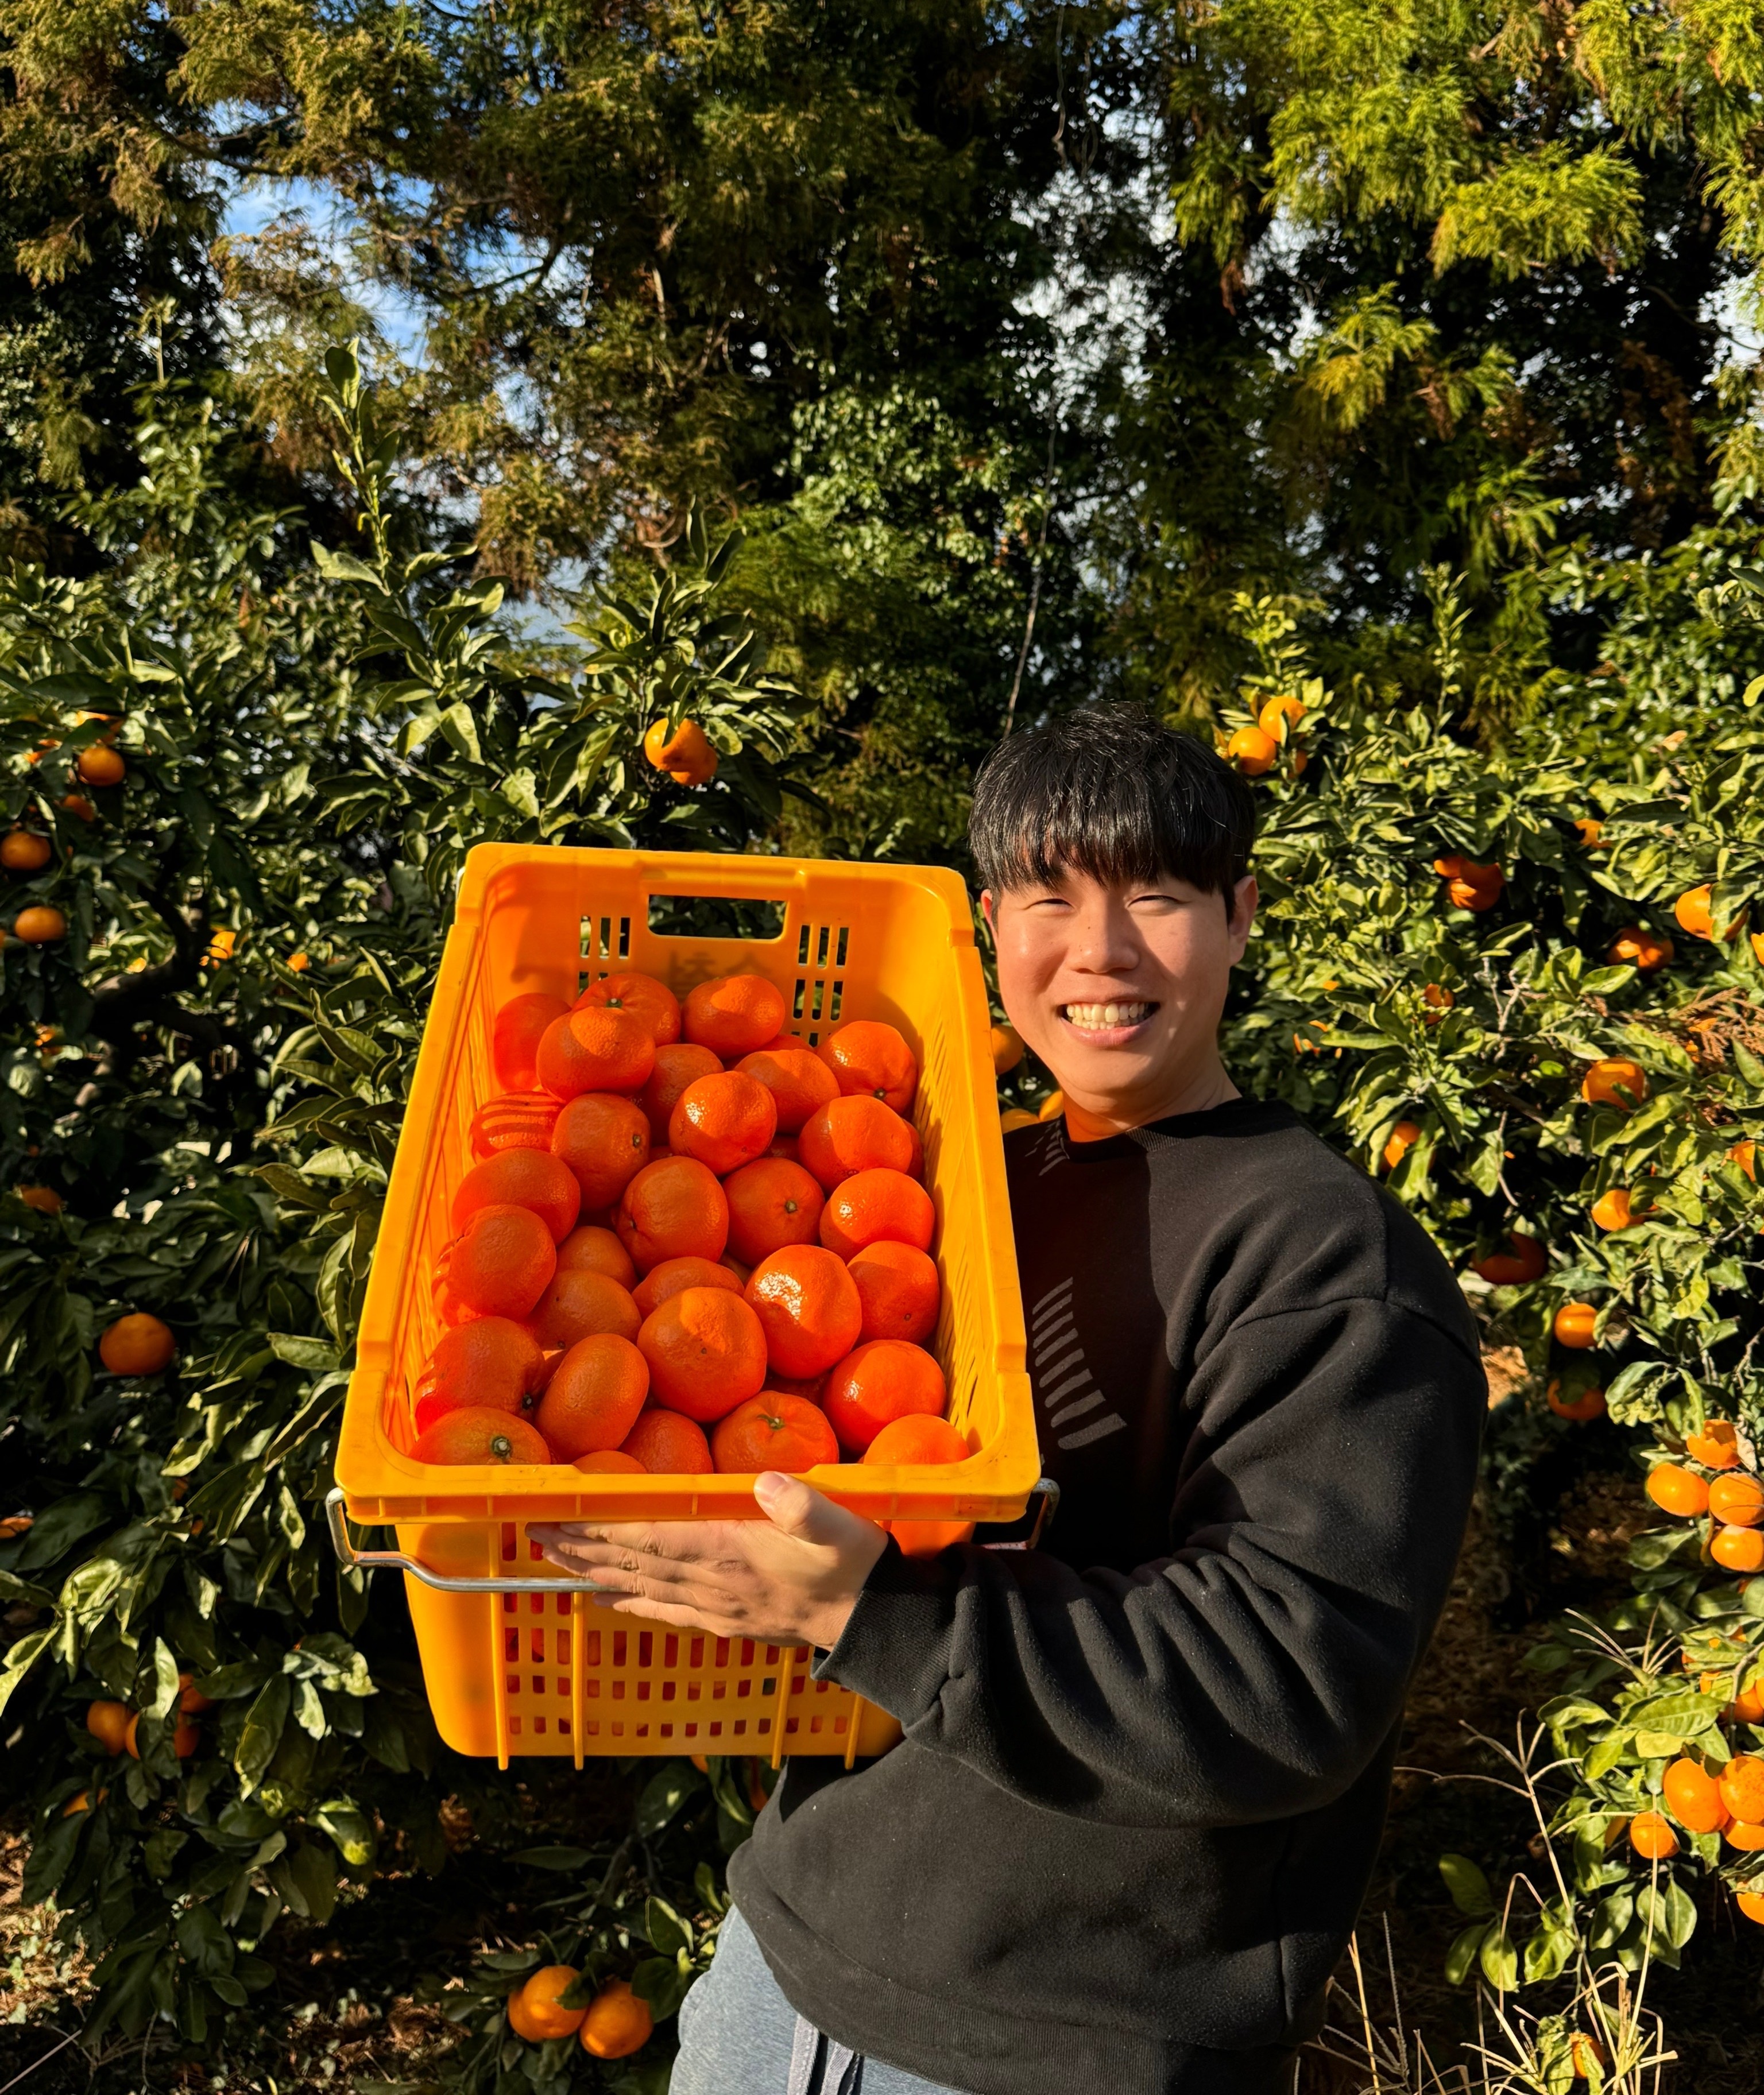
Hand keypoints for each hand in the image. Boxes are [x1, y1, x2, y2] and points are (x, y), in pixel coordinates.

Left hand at [528, 1473, 889, 1650]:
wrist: (873, 1622)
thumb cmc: (853, 1563)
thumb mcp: (837, 1523)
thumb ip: (802, 1504)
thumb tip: (767, 1482)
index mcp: (730, 1553)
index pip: (649, 1541)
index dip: (600, 1530)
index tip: (559, 1518)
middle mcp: (712, 1584)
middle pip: (631, 1565)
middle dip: (581, 1549)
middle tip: (535, 1535)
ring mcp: (717, 1607)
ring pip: (639, 1589)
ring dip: (594, 1573)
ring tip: (554, 1560)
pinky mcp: (727, 1620)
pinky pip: (665, 1611)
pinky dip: (630, 1602)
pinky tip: (606, 1599)